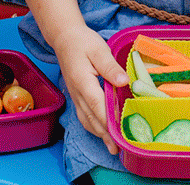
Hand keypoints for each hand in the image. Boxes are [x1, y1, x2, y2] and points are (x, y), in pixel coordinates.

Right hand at [52, 23, 128, 151]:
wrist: (65, 39)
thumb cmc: (83, 43)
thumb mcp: (99, 50)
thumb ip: (111, 67)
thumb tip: (124, 83)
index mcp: (83, 82)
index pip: (97, 106)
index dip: (108, 122)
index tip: (119, 135)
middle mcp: (78, 93)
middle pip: (92, 119)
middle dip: (105, 135)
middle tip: (118, 149)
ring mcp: (75, 96)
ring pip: (86, 120)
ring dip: (99, 134)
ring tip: (111, 146)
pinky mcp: (77, 96)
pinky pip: (84, 116)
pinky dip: (93, 127)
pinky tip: (102, 132)